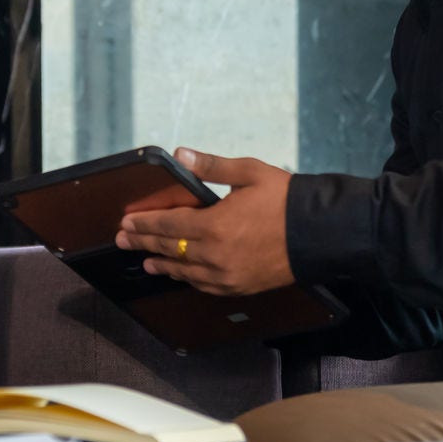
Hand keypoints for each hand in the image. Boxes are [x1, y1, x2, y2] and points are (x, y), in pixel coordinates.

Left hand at [115, 148, 294, 295]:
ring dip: (162, 265)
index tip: (126, 223)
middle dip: (143, 244)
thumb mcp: (249, 172)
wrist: (319, 233)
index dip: (144, 224)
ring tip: (146, 262)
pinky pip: (204, 285)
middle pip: (169, 250)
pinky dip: (187, 278)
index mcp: (215, 225)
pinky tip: (180, 274)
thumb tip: (180, 155)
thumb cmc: (285, 198)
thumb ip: (211, 166)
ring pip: (184, 271)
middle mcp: (215, 254)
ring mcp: (227, 275)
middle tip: (122, 241)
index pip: (168, 226)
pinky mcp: (239, 286)